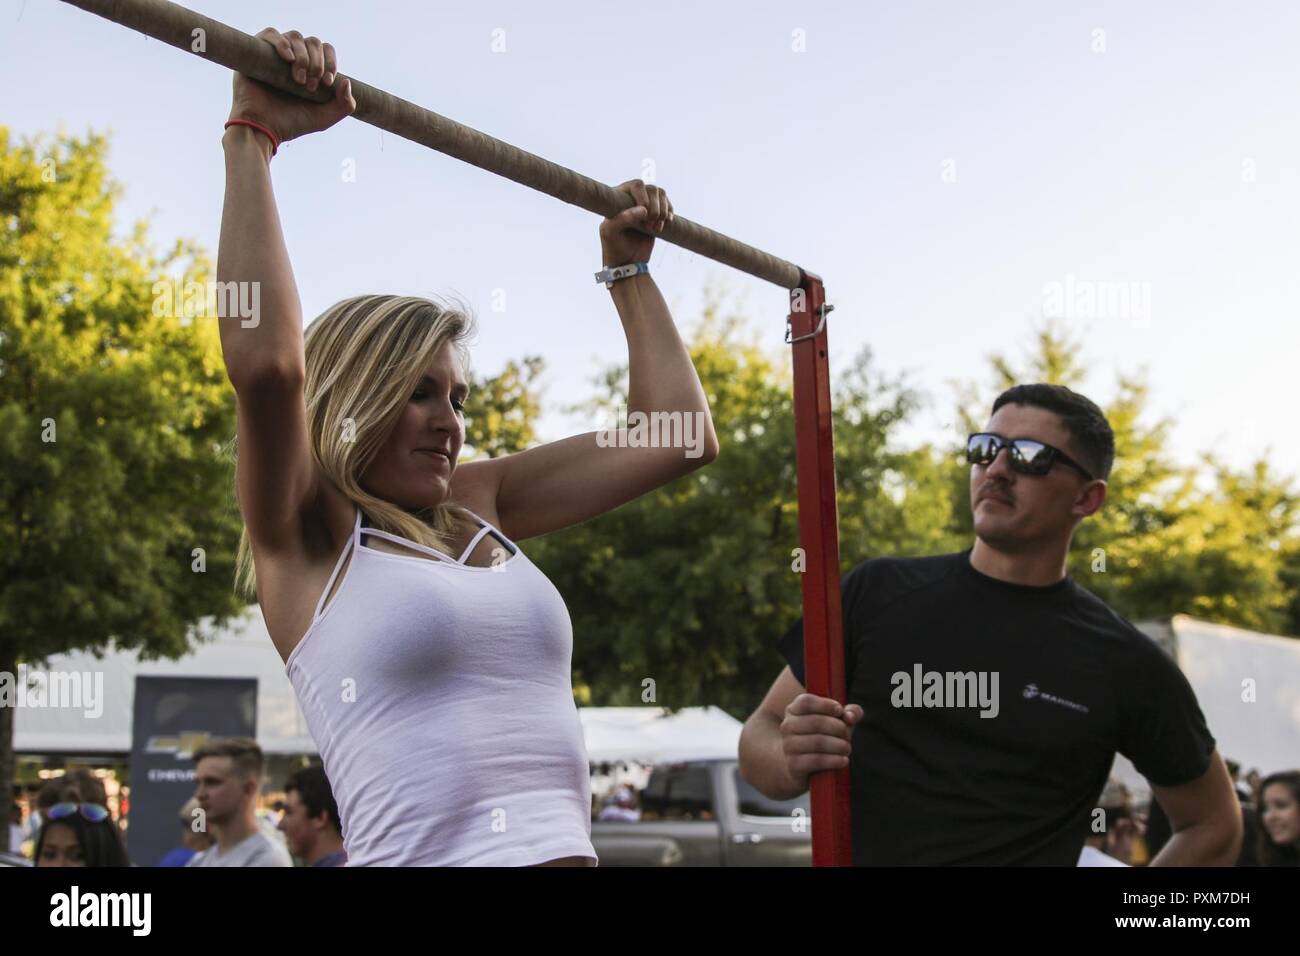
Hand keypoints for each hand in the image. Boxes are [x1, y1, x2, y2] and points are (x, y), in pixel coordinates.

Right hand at [228, 28, 355, 144]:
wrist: (263, 128)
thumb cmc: (291, 124)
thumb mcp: (324, 118)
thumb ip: (344, 105)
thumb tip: (346, 81)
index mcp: (310, 69)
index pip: (325, 50)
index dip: (330, 62)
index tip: (327, 82)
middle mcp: (293, 58)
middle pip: (312, 42)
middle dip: (317, 63)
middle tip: (310, 86)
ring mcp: (275, 54)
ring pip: (295, 36)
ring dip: (302, 56)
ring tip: (298, 80)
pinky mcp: (256, 52)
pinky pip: (270, 33)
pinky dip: (282, 43)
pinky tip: (288, 59)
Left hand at [599, 179, 673, 266]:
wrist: (626, 262)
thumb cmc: (613, 246)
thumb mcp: (610, 232)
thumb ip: (623, 218)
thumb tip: (644, 209)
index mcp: (618, 197)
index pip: (636, 185)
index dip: (644, 197)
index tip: (644, 214)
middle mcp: (633, 198)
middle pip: (652, 189)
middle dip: (655, 208)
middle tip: (649, 225)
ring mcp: (646, 205)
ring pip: (662, 194)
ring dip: (662, 211)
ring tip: (656, 228)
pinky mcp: (656, 214)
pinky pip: (668, 205)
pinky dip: (669, 214)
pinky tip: (665, 224)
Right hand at [780, 693, 862, 789]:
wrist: (801, 766)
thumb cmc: (823, 737)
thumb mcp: (837, 721)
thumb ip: (850, 712)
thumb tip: (850, 716)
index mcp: (794, 710)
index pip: (806, 702)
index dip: (825, 705)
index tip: (839, 711)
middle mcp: (787, 726)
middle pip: (815, 722)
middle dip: (838, 728)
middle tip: (847, 735)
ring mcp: (788, 746)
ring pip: (817, 742)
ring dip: (838, 745)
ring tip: (847, 748)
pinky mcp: (793, 765)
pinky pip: (817, 760)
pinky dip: (834, 760)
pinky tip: (843, 760)